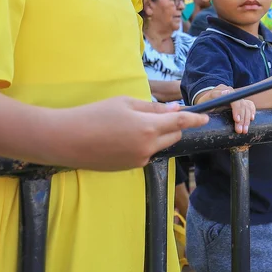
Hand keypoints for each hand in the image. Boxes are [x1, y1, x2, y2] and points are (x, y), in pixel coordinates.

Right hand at [69, 97, 207, 169]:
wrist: (67, 139)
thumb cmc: (94, 114)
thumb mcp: (125, 103)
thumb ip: (152, 108)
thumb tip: (173, 109)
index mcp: (148, 128)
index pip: (180, 122)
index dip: (194, 119)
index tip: (204, 117)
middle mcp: (148, 147)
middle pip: (173, 136)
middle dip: (172, 126)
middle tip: (159, 114)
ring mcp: (139, 160)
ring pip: (159, 146)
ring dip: (157, 136)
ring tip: (132, 125)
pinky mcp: (129, 168)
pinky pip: (146, 153)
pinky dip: (143, 144)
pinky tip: (123, 137)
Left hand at [206, 86, 255, 133]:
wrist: (206, 102)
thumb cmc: (204, 103)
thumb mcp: (205, 100)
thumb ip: (213, 96)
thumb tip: (225, 93)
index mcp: (224, 90)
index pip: (235, 99)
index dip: (237, 109)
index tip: (236, 120)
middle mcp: (233, 92)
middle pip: (242, 105)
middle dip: (242, 119)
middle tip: (240, 130)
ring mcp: (237, 97)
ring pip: (247, 106)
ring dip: (247, 119)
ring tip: (244, 130)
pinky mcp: (240, 102)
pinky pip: (249, 105)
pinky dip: (252, 111)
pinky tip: (252, 119)